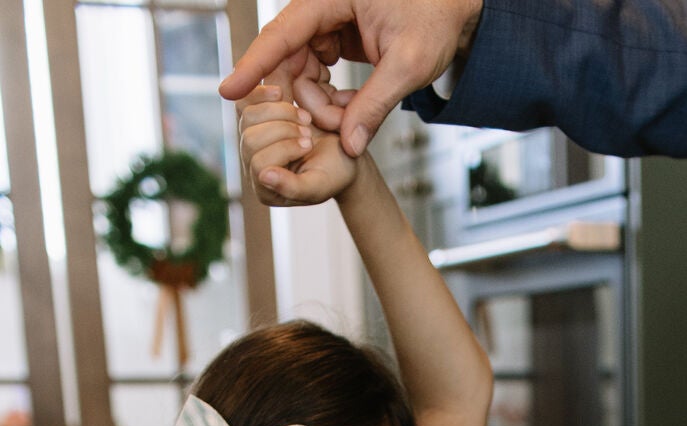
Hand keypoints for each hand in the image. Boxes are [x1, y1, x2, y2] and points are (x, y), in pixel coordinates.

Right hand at [219, 0, 482, 159]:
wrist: (453, 7)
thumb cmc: (435, 21)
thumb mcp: (409, 65)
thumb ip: (375, 104)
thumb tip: (347, 146)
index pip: (283, 32)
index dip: (255, 64)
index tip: (229, 91)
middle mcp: (322, 4)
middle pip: (288, 55)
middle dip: (302, 98)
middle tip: (325, 129)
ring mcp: (327, 20)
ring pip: (301, 68)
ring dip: (317, 101)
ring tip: (348, 119)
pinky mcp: (335, 36)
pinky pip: (317, 70)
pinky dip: (328, 96)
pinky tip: (349, 110)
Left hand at [239, 78, 357, 205]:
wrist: (339, 147)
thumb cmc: (333, 171)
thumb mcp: (319, 185)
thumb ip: (293, 188)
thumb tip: (263, 176)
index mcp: (266, 189)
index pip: (260, 165)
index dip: (286, 149)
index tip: (309, 145)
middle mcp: (252, 165)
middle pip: (250, 140)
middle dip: (283, 130)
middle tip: (308, 130)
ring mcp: (249, 138)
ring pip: (248, 117)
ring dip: (279, 111)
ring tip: (303, 116)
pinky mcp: (252, 115)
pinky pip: (244, 99)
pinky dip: (263, 92)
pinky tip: (281, 94)